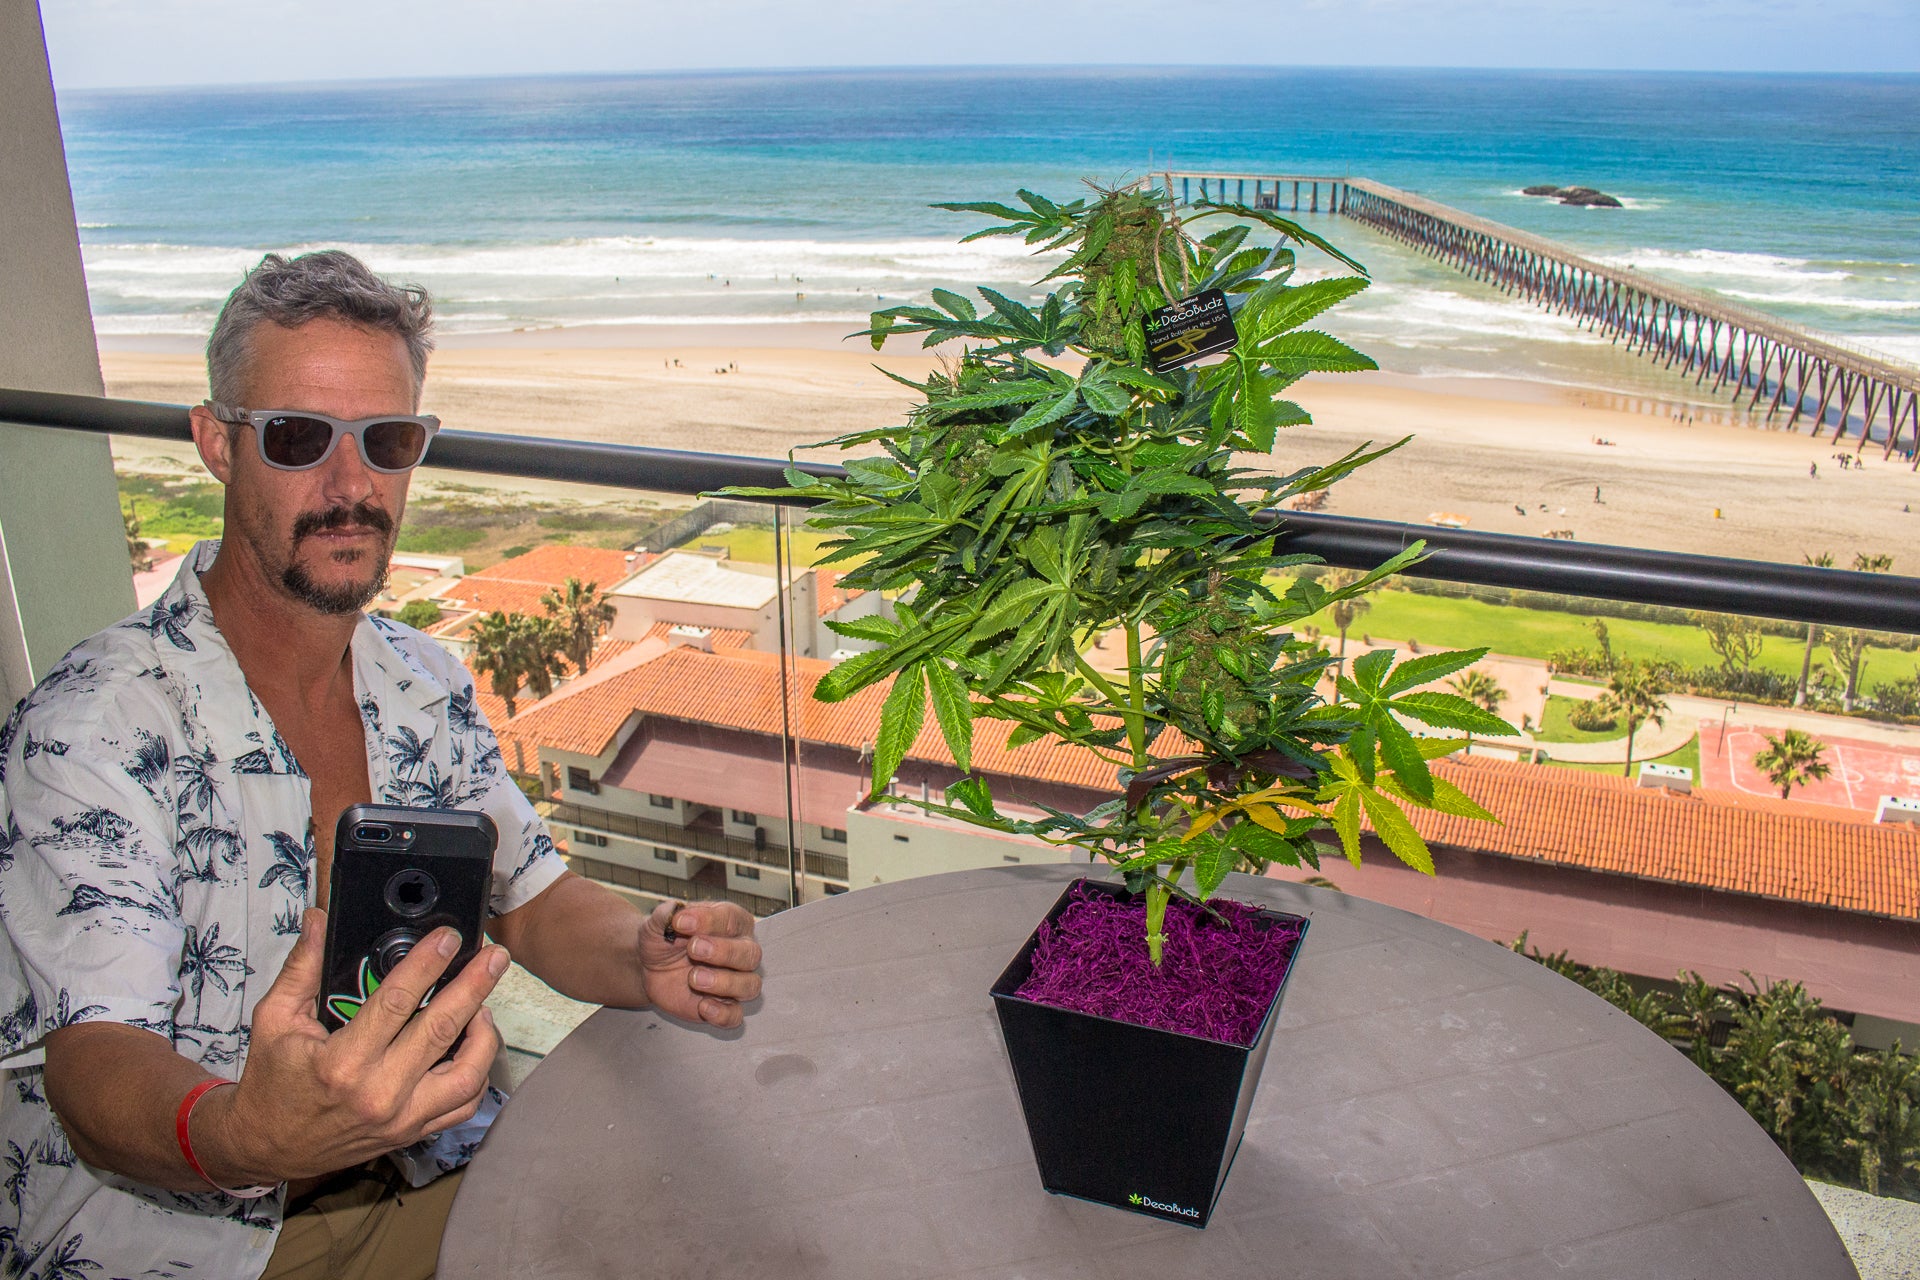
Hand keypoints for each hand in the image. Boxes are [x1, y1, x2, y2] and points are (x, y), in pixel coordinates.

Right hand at [200, 909, 508, 1183]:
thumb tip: (319, 921)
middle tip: (494, 956)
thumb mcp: (274, 1020)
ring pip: (467, 1075)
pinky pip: (463, 1105)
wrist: (265, 1146)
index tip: (448, 937)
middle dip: (475, 986)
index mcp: (342, 1063)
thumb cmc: (271, 1082)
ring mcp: (400, 1119)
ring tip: (484, 1002)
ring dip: (484, 1034)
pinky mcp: (411, 1133)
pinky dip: (478, 1072)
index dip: (427, 964)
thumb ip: (301, 968)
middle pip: (442, 1030)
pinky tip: (475, 1044)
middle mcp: (378, 1093)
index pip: (396, 1002)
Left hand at [640, 900, 761, 1027]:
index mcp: (730, 923)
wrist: (649, 967)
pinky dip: (722, 1014)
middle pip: (750, 953)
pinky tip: (703, 1006)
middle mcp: (740, 951)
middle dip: (723, 952)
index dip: (709, 920)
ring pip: (749, 985)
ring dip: (724, 982)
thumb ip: (667, 914)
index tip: (680, 923)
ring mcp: (735, 981)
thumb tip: (676, 911)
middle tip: (693, 949)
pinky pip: (735, 1016)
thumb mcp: (659, 923)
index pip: (733, 919)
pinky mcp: (724, 1007)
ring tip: (693, 978)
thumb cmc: (664, 940)